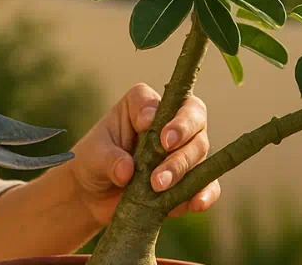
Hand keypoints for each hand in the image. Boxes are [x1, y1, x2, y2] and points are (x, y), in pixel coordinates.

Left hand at [65, 84, 219, 225]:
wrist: (94, 196)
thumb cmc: (93, 163)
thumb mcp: (93, 156)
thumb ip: (108, 159)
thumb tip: (127, 171)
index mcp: (143, 106)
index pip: (160, 99)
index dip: (159, 110)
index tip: (147, 125)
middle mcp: (169, 122)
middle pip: (193, 118)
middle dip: (181, 137)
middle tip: (163, 151)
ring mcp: (183, 151)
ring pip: (200, 149)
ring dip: (183, 167)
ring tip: (158, 186)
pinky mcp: (189, 181)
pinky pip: (208, 184)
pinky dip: (205, 193)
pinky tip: (196, 203)